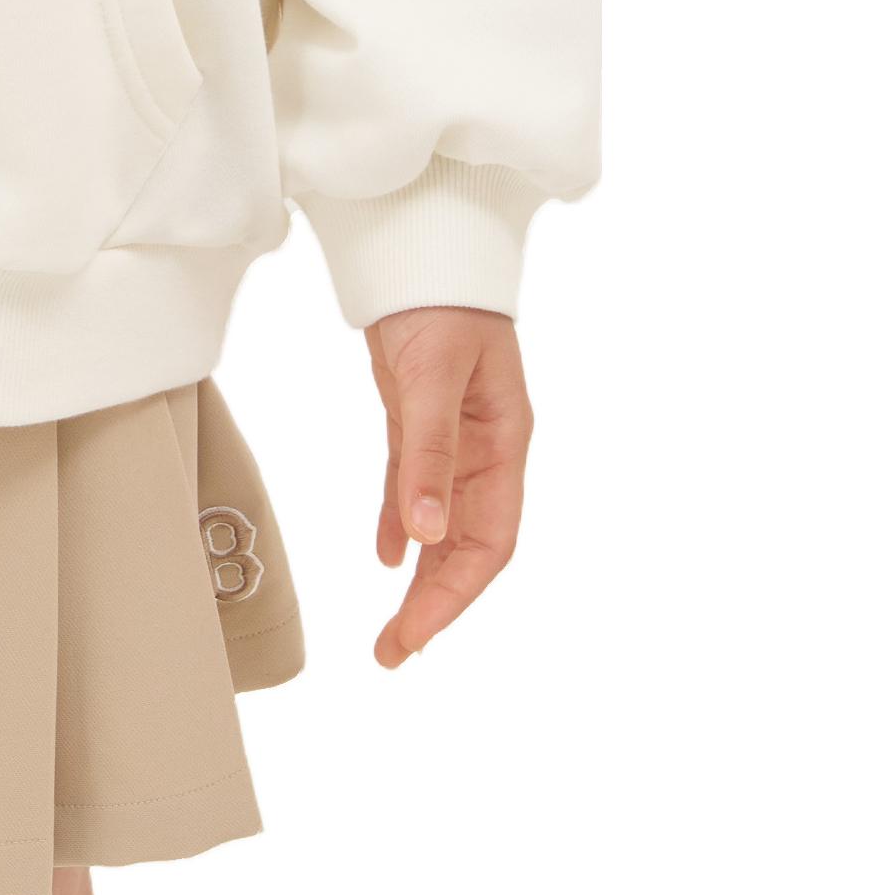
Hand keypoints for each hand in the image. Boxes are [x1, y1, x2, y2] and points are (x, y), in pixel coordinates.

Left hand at [363, 305, 530, 666]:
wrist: (423, 242)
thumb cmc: (440, 300)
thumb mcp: (432, 377)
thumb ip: (428, 456)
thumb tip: (426, 539)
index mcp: (505, 442)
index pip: (489, 541)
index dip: (456, 595)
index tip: (416, 636)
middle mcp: (487, 448)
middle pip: (467, 543)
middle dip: (436, 603)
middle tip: (392, 652)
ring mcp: (455, 434)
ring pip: (442, 524)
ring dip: (420, 576)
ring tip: (391, 628)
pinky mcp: (420, 416)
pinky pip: (415, 486)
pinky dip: (402, 521)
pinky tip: (388, 556)